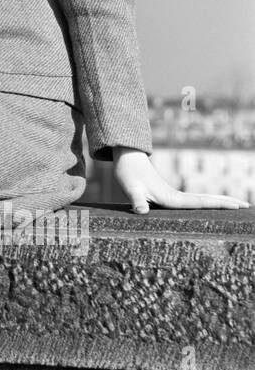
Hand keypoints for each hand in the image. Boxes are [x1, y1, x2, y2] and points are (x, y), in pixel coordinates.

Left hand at [112, 147, 249, 213]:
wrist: (126, 158)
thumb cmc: (128, 173)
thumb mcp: (130, 189)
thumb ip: (136, 201)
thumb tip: (141, 212)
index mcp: (171, 197)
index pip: (201, 202)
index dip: (220, 204)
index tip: (237, 206)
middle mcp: (175, 196)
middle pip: (207, 199)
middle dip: (227, 203)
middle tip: (247, 206)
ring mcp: (173, 195)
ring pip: (201, 199)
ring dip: (219, 202)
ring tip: (236, 206)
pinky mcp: (167, 195)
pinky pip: (191, 201)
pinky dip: (205, 203)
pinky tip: (208, 206)